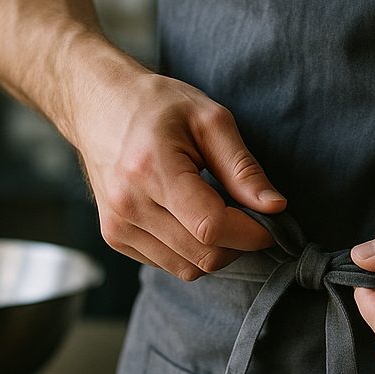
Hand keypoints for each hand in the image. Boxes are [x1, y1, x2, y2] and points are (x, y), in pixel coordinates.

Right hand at [71, 68, 285, 279]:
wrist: (99, 105)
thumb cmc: (159, 105)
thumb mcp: (210, 121)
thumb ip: (243, 168)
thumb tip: (275, 207)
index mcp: (151, 171)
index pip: (210, 227)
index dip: (250, 233)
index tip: (270, 222)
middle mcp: (128, 206)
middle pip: (203, 255)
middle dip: (239, 243)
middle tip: (250, 215)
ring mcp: (117, 226)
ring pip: (188, 268)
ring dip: (217, 250)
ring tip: (221, 212)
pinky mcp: (114, 237)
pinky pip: (169, 264)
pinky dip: (192, 250)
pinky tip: (193, 218)